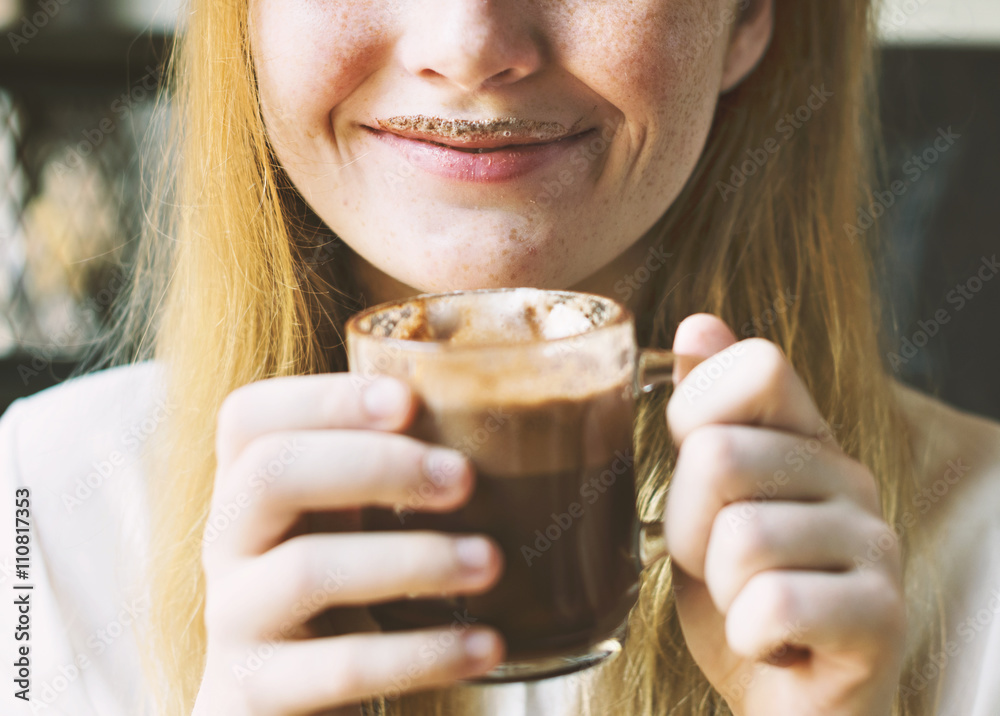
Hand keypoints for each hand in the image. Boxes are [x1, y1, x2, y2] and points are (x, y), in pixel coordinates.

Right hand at [193, 374, 504, 714]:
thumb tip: (505, 422)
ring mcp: (234, 619)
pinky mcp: (259, 692)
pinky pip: (342, 666)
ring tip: (490, 561)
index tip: (407, 400)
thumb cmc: (339, 588)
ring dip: (412, 559)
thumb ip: (388, 472)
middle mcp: (226, 543)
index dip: (323, 399)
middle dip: (376, 465)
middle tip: (463, 478)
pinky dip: (424, 653)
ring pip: (307, 569)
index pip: (250, 417)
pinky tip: (487, 643)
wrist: (285, 704)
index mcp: (245, 487)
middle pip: (271, 473)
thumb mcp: (348, 521)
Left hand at [663, 315, 904, 715]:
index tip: (696, 474)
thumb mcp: (704, 500)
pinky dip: (748, 635)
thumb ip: (706, 413)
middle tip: (716, 566)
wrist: (782, 700)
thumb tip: (698, 324)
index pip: (754, 365)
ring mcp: (875, 544)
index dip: (695, 414)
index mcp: (806, 437)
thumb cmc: (737, 591)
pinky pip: (773, 605)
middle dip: (688, 527)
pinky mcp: (882, 617)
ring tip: (747, 603)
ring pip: (739, 537)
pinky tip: (774, 641)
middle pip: (720, 457)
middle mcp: (851, 476)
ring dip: (718, 589)